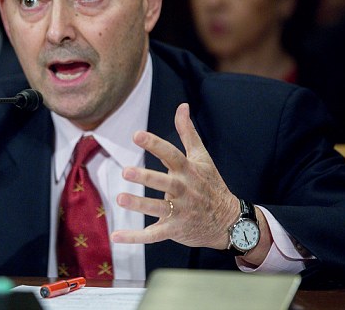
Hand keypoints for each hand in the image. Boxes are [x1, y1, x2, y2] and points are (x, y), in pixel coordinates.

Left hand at [111, 103, 238, 249]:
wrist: (229, 221)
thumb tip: (182, 106)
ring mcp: (180, 211)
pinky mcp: (175, 229)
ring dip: (139, 205)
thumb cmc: (211, 184)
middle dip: (146, 177)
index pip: (171, 155)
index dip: (154, 144)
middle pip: (164, 182)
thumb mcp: (202, 157)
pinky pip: (153, 235)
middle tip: (126, 171)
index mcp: (188, 170)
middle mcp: (184, 190)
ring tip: (120, 199)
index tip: (136, 135)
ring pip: (157, 208)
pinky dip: (134, 237)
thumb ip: (188, 132)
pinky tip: (115, 236)